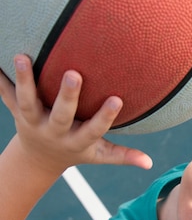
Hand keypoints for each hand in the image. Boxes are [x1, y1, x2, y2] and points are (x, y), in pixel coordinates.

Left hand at [0, 55, 152, 174]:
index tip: (117, 100)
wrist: (38, 159)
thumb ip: (123, 156)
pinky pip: (4, 95)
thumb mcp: (98, 155)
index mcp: (75, 141)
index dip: (105, 118)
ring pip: (26, 101)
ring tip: (23, 56)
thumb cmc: (76, 150)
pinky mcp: (16, 111)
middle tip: (73, 73)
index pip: (93, 130)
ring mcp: (32, 121)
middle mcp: (53, 131)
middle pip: (60, 115)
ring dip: (25, 80)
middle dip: (67, 96)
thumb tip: (149, 163)